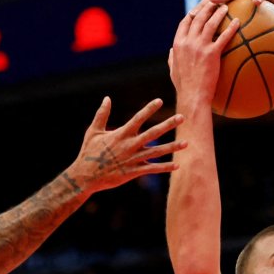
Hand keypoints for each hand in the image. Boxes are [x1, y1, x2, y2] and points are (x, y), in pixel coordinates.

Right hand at [66, 97, 186, 192]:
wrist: (86, 176)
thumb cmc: (88, 152)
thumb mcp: (93, 131)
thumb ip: (102, 114)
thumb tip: (107, 98)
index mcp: (121, 134)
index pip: (138, 118)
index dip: (149, 109)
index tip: (160, 100)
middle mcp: (130, 145)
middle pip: (153, 133)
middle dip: (168, 125)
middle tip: (182, 117)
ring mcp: (133, 159)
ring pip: (157, 152)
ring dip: (172, 147)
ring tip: (187, 142)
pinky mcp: (134, 172)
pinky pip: (152, 169)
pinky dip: (165, 168)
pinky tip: (177, 165)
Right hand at [168, 0, 240, 103]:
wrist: (192, 97)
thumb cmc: (183, 87)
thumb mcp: (173, 71)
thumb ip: (172, 58)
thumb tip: (171, 52)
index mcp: (178, 44)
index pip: (185, 22)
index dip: (193, 11)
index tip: (200, 6)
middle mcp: (187, 42)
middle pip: (198, 17)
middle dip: (207, 5)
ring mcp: (199, 47)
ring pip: (210, 23)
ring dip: (218, 12)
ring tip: (227, 5)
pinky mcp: (211, 54)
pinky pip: (223, 37)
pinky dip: (231, 27)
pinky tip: (238, 22)